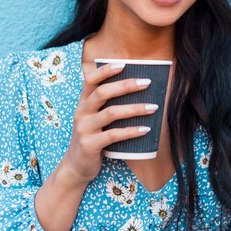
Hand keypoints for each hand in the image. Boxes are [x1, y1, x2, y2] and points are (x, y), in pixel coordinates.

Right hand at [60, 63, 156, 184]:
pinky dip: (131, 131)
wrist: (77, 166)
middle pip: (102, 93)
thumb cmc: (93, 136)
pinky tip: (146, 129)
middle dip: (126, 86)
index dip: (105, 70)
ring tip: (154, 107)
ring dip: (134, 109)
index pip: (90, 80)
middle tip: (147, 82)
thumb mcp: (96, 117)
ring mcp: (84, 128)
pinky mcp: (90, 145)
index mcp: (83, 102)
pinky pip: (113, 135)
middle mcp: (81, 112)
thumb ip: (108, 103)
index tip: (123, 64)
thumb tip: (138, 87)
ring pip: (110, 113)